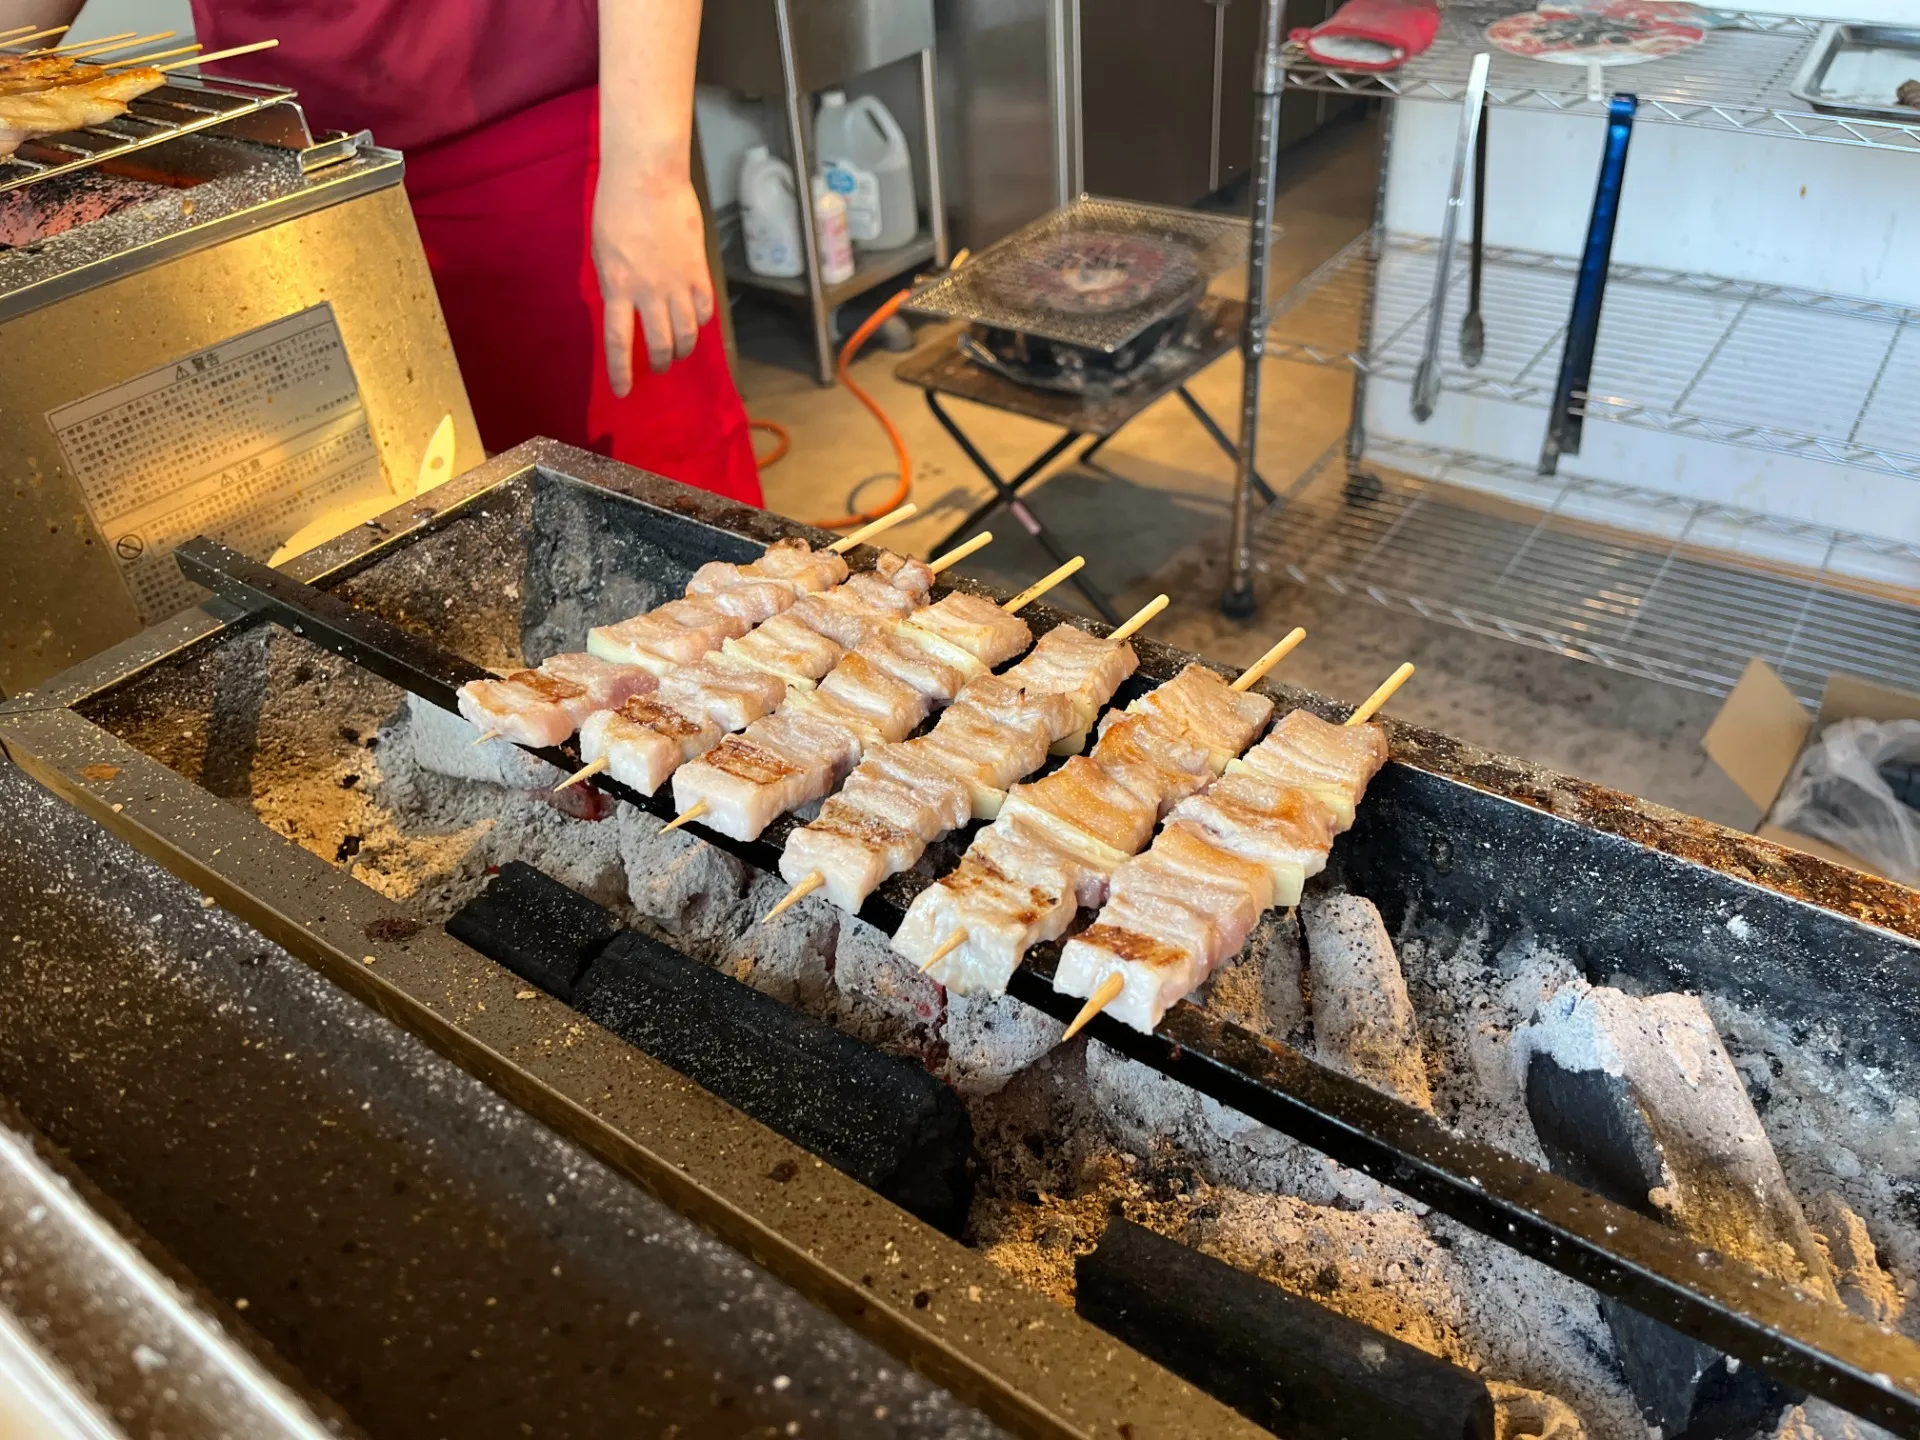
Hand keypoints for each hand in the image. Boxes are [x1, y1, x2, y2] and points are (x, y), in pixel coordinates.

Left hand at [591, 164, 714, 395]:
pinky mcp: (698, 269)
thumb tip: (624, 304)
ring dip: (684, 347)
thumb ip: (613, 282)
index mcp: (616, 287)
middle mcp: (648, 292)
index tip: (623, 392)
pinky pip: (704, 308)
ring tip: (681, 350)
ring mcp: (676, 282)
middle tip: (661, 365)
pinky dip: (701, 320)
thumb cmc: (615, 206)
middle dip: (661, 361)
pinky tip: (697, 319)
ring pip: (686, 333)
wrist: (647, 176)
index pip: (619, 342)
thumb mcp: (602, 250)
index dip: (621, 372)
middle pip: (660, 344)